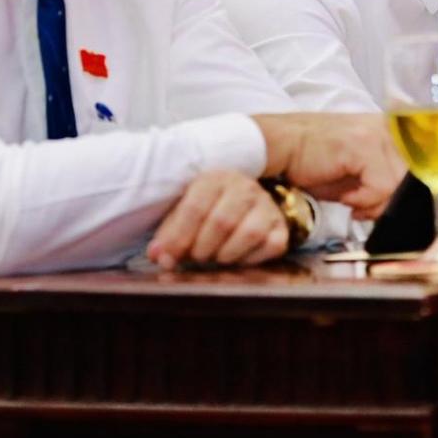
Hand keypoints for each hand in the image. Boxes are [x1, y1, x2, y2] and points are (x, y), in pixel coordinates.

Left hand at [145, 170, 288, 269]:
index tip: (165, 258)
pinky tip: (237, 258)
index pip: (195, 207)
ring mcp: (266, 205)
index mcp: (214, 179)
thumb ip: (169, 233)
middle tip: (193, 258)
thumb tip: (157, 255)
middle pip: (222, 221)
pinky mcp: (280, 225)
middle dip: (202, 248)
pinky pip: (271, 246)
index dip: (178, 236)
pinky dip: (251, 259)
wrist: (243, 200)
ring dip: (226, 254)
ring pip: (249, 233)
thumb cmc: (207, 209)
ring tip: (214, 257)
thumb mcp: (184, 211)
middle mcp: (243, 187)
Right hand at [252, 112, 404, 219]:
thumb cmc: (314, 161)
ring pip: (399, 186)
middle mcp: (389, 127)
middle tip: (361, 208)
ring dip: (373, 203)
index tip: (384, 206)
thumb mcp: (357, 173)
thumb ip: (384, 182)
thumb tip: (402, 206)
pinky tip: (344, 199)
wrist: (281, 148)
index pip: (423, 167)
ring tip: (350, 202)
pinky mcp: (364, 145)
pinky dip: (362, 201)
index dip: (407, 194)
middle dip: (388, 203)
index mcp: (392, 129)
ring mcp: (378, 133)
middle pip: (413, 180)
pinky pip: (380, 187)